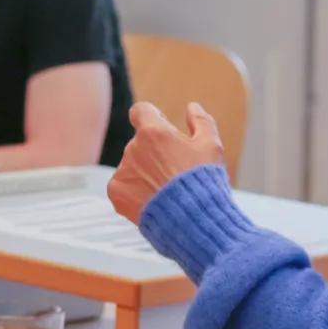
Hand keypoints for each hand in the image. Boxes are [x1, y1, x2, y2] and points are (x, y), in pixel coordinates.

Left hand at [106, 101, 225, 222]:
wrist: (192, 220)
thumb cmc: (204, 182)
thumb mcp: (211, 146)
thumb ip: (201, 121)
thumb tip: (192, 107)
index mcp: (153, 132)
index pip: (141, 111)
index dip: (152, 117)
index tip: (162, 127)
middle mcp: (132, 148)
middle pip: (140, 142)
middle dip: (154, 151)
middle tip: (175, 171)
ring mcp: (122, 171)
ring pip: (132, 165)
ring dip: (145, 172)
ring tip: (167, 190)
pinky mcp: (116, 192)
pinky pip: (124, 185)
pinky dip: (136, 191)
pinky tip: (155, 200)